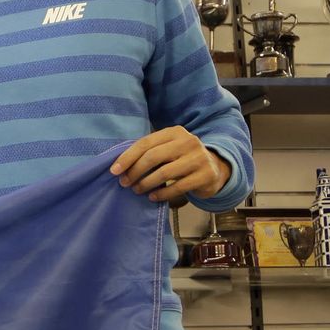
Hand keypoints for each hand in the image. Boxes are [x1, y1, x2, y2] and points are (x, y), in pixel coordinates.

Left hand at [109, 127, 230, 203]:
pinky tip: (152, 197)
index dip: (127, 157)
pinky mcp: (205, 175)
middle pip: (153, 156)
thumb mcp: (168, 149)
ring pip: (164, 173)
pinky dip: (162, 194)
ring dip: (146, 183)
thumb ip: (149, 152)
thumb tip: (119, 165)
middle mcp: (188, 142)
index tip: (114, 171)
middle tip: (124, 183)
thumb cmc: (182, 159)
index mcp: (175, 132)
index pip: (146, 143)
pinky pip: (178, 187)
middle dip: (135, 171)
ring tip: (137, 190)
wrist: (215, 169)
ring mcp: (199, 158)